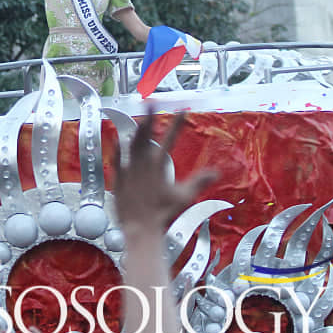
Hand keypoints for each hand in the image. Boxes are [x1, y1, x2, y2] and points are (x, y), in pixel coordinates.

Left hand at [114, 109, 216, 232]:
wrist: (141, 227)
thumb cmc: (163, 214)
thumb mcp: (184, 197)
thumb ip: (199, 182)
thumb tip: (217, 173)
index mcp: (160, 166)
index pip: (170, 139)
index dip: (177, 124)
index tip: (182, 111)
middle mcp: (143, 163)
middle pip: (146, 135)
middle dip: (150, 118)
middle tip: (151, 104)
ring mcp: (129, 169)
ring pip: (131, 144)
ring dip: (135, 130)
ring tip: (139, 120)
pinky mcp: (118, 178)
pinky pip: (116, 158)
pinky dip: (117, 148)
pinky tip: (116, 139)